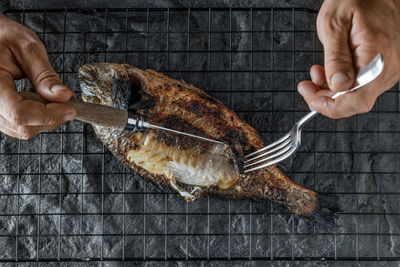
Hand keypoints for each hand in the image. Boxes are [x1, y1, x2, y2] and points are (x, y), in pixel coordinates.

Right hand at [0, 14, 75, 139]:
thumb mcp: (27, 48)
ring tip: (54, 99)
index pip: (19, 113)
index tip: (71, 110)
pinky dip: (36, 118)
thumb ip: (45, 75)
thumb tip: (64, 97)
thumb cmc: (3, 36)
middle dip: (51, 117)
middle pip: (22, 125)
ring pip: (21, 130)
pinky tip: (42, 102)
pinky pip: (17, 126)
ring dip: (45, 119)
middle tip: (67, 102)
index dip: (48, 115)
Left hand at [298, 0, 399, 117]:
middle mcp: (387, 68)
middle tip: (307, 86)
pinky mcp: (383, 68)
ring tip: (316, 72)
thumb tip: (337, 85)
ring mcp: (387, 69)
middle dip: (326, 98)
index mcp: (377, 57)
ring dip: (331, 90)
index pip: (356, 100)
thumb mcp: (334, 24)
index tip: (311, 99)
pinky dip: (340, 83)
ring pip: (356, 95)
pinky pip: (360, 85)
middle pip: (355, 102)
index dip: (330, 106)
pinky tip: (329, 70)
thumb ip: (335, 58)